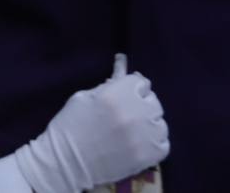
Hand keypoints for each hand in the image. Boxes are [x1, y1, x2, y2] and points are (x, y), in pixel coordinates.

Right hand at [18, 54, 167, 192]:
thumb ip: (109, 85)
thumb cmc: (70, 125)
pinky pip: (163, 144)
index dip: (133, 87)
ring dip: (150, 124)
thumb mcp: (84, 96)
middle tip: (129, 112)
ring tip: (135, 130)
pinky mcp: (148, 157)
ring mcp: (144, 136)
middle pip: (153, 102)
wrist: (66, 162)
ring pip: (161, 124)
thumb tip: (124, 67)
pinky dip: (155, 143)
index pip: (141, 82)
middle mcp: (135, 113)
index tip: (127, 94)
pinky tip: (140, 143)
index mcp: (116, 94)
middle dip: (142, 104)